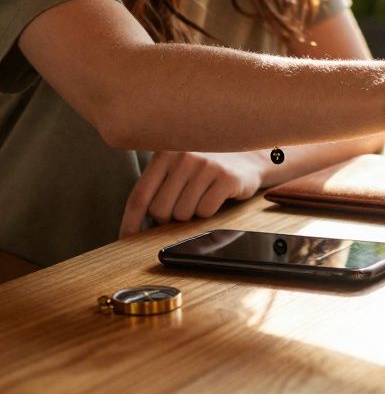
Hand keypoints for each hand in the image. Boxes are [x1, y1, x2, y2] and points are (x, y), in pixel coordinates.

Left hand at [120, 151, 264, 236]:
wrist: (249, 156)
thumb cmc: (205, 168)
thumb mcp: (178, 167)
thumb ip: (156, 185)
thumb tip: (134, 226)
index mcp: (165, 154)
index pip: (139, 196)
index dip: (130, 222)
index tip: (126, 240)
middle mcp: (184, 157)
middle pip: (160, 211)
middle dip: (169, 218)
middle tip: (182, 207)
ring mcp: (207, 166)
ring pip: (183, 214)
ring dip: (191, 214)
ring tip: (201, 197)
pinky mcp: (227, 178)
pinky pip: (205, 211)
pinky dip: (209, 212)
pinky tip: (215, 197)